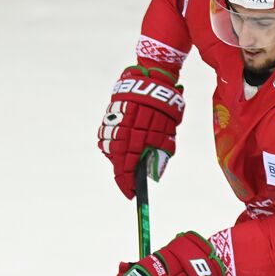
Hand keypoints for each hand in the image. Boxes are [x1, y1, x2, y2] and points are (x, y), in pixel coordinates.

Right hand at [97, 65, 184, 198]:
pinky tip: (122, 143)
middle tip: (128, 182)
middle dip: (123, 175)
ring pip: (110, 149)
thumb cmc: (164, 109)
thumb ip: (160, 154)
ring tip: (127, 160)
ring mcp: (113, 125)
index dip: (128, 184)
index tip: (131, 194)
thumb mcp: (168, 134)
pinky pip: (106, 136)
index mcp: (136, 140)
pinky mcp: (109, 116)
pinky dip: (113, 143)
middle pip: (117, 163)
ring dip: (118, 158)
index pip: (128, 170)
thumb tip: (154, 174)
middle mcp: (121, 134)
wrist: (152, 81)